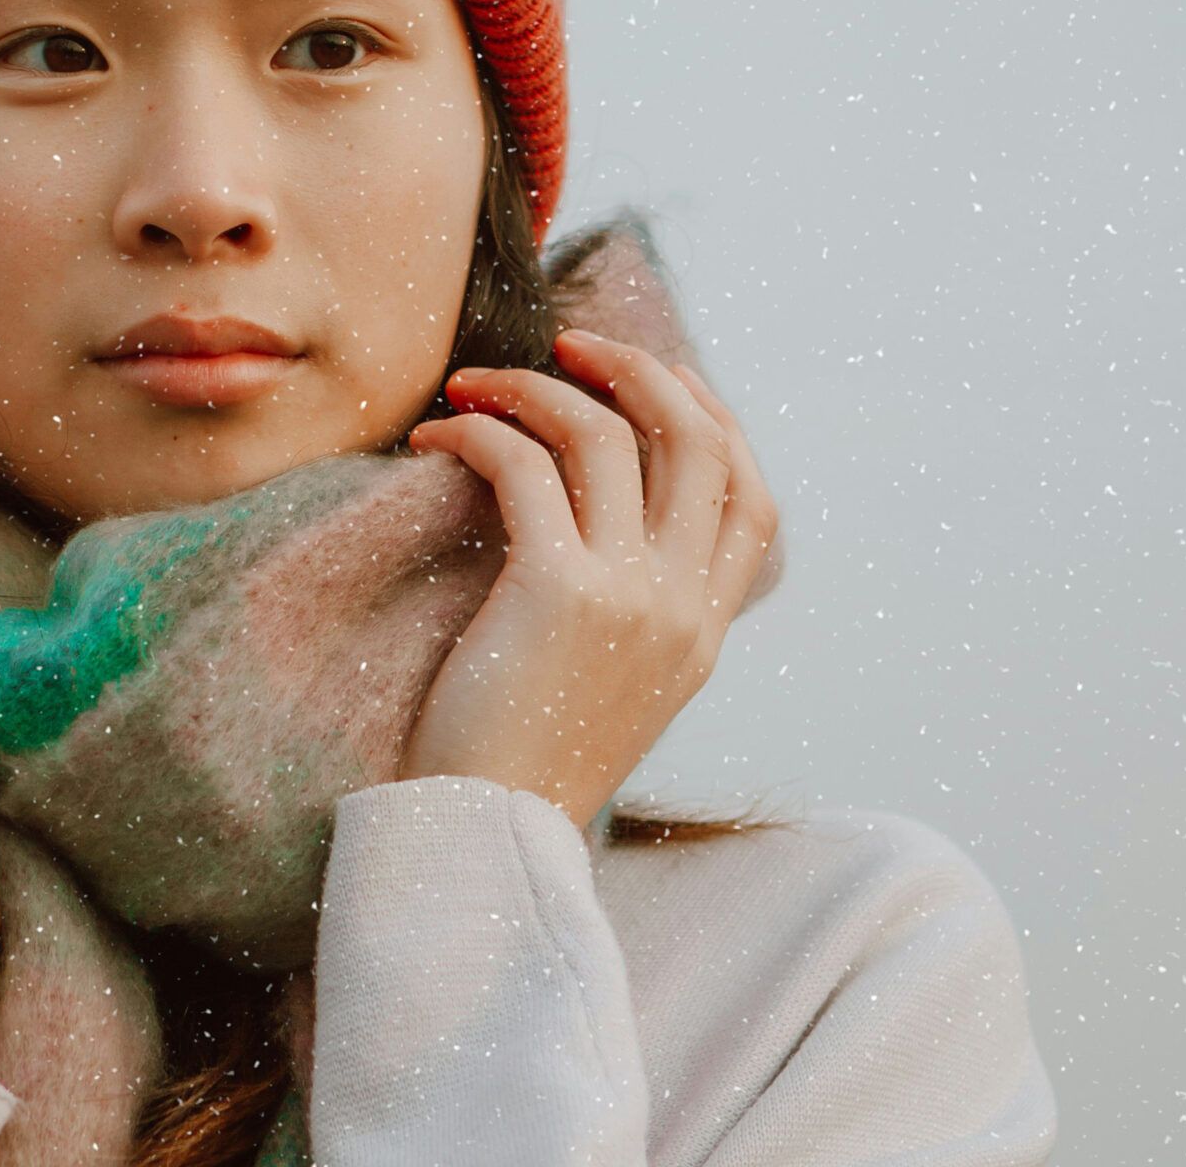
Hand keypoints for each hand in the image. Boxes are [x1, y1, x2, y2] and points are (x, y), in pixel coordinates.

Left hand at [400, 333, 779, 829]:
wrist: (487, 837)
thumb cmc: (521, 768)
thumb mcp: (612, 694)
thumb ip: (633, 619)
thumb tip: (597, 534)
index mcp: (705, 633)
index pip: (751, 498)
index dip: (712, 419)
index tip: (655, 379)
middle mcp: (683, 606)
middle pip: (698, 440)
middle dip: (637, 370)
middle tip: (569, 346)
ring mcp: (631, 595)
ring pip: (606, 435)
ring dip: (535, 388)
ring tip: (471, 389)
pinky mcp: (558, 589)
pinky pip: (522, 465)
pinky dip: (476, 433)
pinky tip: (434, 440)